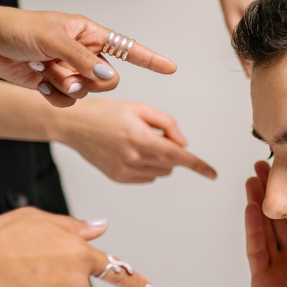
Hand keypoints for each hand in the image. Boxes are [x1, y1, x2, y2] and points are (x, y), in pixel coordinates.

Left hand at [0, 5, 176, 107]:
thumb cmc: (18, 28)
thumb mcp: (53, 39)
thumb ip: (84, 60)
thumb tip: (109, 78)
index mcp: (90, 35)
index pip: (128, 49)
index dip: (151, 59)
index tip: (171, 68)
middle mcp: (85, 54)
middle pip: (109, 80)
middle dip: (89, 81)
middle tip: (65, 73)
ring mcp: (71, 71)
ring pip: (88, 93)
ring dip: (65, 86)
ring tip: (44, 72)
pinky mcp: (55, 85)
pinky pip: (68, 102)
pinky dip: (54, 97)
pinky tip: (38, 84)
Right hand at [52, 98, 216, 182]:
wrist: (73, 124)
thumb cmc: (106, 112)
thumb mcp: (140, 108)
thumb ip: (167, 124)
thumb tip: (183, 143)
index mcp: (141, 138)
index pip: (178, 156)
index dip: (198, 165)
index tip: (212, 173)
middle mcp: (134, 158)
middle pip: (171, 163)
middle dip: (170, 150)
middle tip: (151, 133)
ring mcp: (125, 171)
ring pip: (161, 171)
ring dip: (160, 159)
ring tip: (138, 141)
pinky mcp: (118, 178)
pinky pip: (147, 177)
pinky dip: (148, 166)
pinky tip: (130, 151)